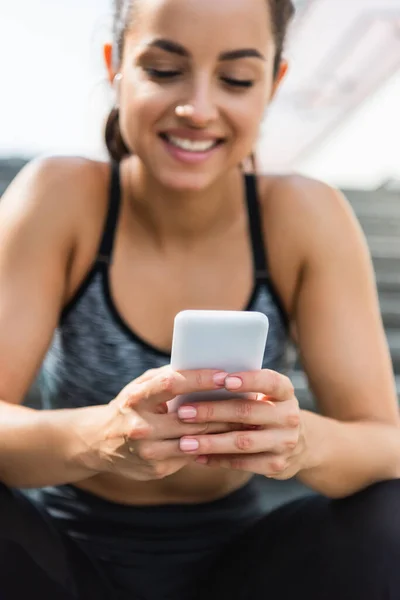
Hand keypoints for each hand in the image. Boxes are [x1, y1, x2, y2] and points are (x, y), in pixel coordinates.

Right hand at [71, 367, 235, 481]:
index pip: (172, 384)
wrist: (97, 443)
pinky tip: (230, 440)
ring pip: (196, 441)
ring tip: (247, 421)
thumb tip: (203, 364)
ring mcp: (149, 452)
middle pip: (191, 417)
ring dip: (224, 431)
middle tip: (250, 401)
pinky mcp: (157, 469)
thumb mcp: (140, 386)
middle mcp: (140, 427)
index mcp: (136, 399)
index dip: (201, 378)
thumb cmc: (128, 406)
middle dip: (223, 409)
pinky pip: (192, 457)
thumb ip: (167, 377)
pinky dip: (212, 448)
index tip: (225, 374)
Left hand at [177, 369, 307, 479]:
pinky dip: (217, 460)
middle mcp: (289, 416)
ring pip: (242, 441)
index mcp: (285, 392)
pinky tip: (196, 457)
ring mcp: (285, 442)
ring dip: (210, 442)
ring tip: (184, 442)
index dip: (248, 380)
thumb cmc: (265, 409)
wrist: (297, 445)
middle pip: (247, 412)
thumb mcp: (265, 394)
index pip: (269, 382)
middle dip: (212, 412)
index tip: (223, 380)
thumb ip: (242, 387)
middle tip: (184, 413)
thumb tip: (198, 380)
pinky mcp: (276, 465)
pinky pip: (242, 463)